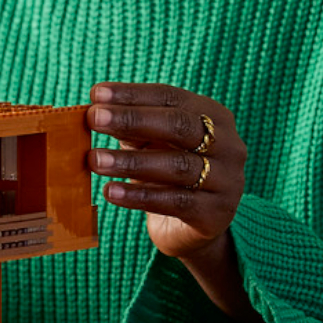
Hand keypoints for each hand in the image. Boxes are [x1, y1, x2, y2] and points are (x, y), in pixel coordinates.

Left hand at [86, 83, 246, 259]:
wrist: (189, 228)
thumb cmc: (166, 173)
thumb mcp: (151, 144)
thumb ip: (132, 128)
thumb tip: (97, 110)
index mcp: (213, 116)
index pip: (170, 97)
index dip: (132, 95)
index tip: (96, 94)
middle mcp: (228, 144)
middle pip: (179, 125)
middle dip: (132, 120)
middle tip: (94, 119)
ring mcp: (227, 180)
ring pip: (176, 166)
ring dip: (130, 162)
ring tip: (94, 160)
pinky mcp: (216, 213)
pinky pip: (174, 202)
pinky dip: (139, 196)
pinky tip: (111, 192)